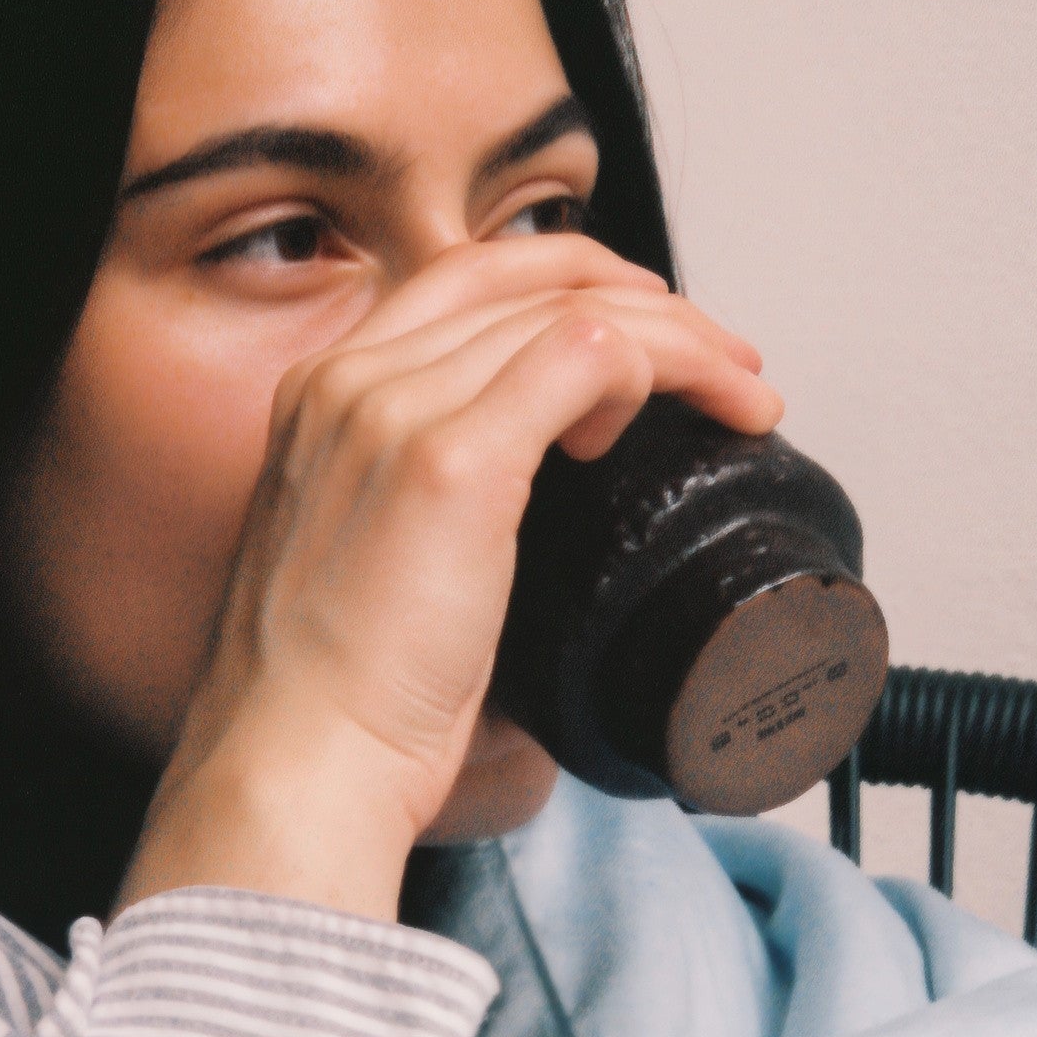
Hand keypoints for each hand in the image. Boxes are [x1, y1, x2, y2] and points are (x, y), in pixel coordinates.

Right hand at [116, 237, 782, 921]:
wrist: (295, 763)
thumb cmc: (335, 702)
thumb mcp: (379, 572)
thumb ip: (438, 519)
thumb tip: (544, 542)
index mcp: (321, 400)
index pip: (461, 283)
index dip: (565, 290)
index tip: (640, 339)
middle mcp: (347, 382)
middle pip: (518, 273)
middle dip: (641, 299)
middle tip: (723, 359)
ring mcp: (393, 410)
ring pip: (567, 309)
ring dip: (681, 340)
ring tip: (742, 395)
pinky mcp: (450, 461)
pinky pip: (586, 356)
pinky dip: (658, 373)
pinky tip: (681, 422)